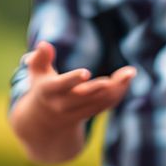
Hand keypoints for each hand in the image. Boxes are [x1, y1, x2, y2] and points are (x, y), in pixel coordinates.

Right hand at [18, 41, 135, 126]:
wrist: (45, 122)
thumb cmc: (42, 87)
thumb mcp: (36, 72)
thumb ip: (40, 58)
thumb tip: (44, 44)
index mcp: (49, 92)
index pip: (61, 85)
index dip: (73, 79)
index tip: (86, 73)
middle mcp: (63, 105)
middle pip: (85, 96)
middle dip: (102, 86)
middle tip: (118, 76)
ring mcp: (77, 112)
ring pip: (100, 101)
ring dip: (116, 88)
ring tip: (130, 73)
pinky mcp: (89, 114)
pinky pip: (105, 105)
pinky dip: (117, 93)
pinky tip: (127, 79)